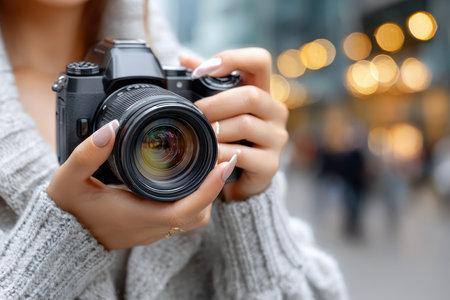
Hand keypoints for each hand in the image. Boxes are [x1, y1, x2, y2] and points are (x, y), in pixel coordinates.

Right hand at [47, 120, 236, 249]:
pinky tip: (187, 177)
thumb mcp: (71, 178)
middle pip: (201, 213)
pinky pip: (182, 216)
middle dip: (215, 187)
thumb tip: (111, 127)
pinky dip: (192, 198)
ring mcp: (154, 229)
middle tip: (220, 156)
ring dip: (205, 194)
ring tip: (208, 165)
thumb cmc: (68, 210)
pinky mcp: (151, 226)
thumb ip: (88, 153)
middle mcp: (154, 225)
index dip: (212, 187)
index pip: (189, 208)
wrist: (62, 237)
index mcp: (143, 214)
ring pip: (194, 217)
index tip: (226, 162)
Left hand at [180, 48, 288, 200]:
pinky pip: (242, 154)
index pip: (260, 60)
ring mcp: (277, 138)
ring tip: (199, 135)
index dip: (233, 59)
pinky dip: (220, 154)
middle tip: (196, 113)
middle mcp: (275, 112)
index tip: (201, 72)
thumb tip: (184, 57)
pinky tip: (209, 156)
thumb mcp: (220, 107)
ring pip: (245, 125)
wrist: (241, 176)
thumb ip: (206, 82)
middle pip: (251, 96)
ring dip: (216, 130)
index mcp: (263, 91)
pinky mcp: (271, 164)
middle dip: (216, 104)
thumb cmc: (229, 136)